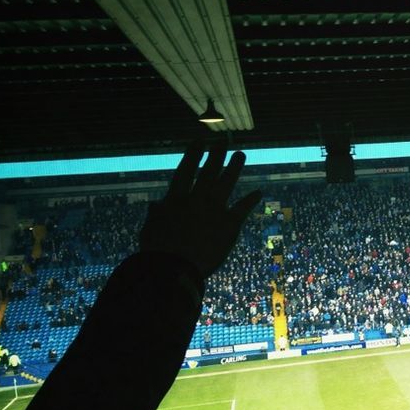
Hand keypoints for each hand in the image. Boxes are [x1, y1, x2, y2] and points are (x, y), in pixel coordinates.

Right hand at [140, 143, 261, 279]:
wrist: (175, 268)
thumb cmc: (158, 251)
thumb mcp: (151, 229)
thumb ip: (156, 215)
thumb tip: (154, 205)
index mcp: (176, 199)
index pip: (186, 170)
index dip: (193, 154)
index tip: (199, 141)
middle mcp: (197, 199)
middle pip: (209, 171)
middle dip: (216, 155)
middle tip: (222, 142)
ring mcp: (215, 210)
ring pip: (227, 183)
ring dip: (234, 167)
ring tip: (240, 155)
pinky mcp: (230, 225)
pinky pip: (242, 209)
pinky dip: (251, 200)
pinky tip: (258, 193)